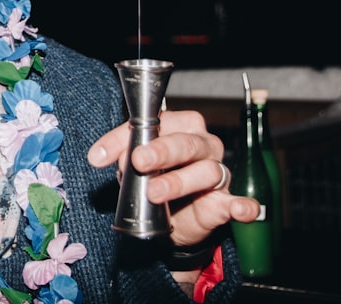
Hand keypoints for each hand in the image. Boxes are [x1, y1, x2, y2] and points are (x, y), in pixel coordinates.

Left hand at [87, 110, 261, 247]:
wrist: (174, 218)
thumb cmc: (157, 177)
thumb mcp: (133, 164)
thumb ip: (121, 156)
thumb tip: (98, 156)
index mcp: (180, 128)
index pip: (157, 122)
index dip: (129, 136)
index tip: (104, 155)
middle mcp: (203, 145)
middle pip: (186, 142)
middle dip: (161, 151)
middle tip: (139, 161)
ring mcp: (218, 172)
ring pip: (205, 171)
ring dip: (179, 181)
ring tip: (154, 192)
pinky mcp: (225, 201)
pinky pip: (237, 202)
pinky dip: (242, 205)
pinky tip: (239, 209)